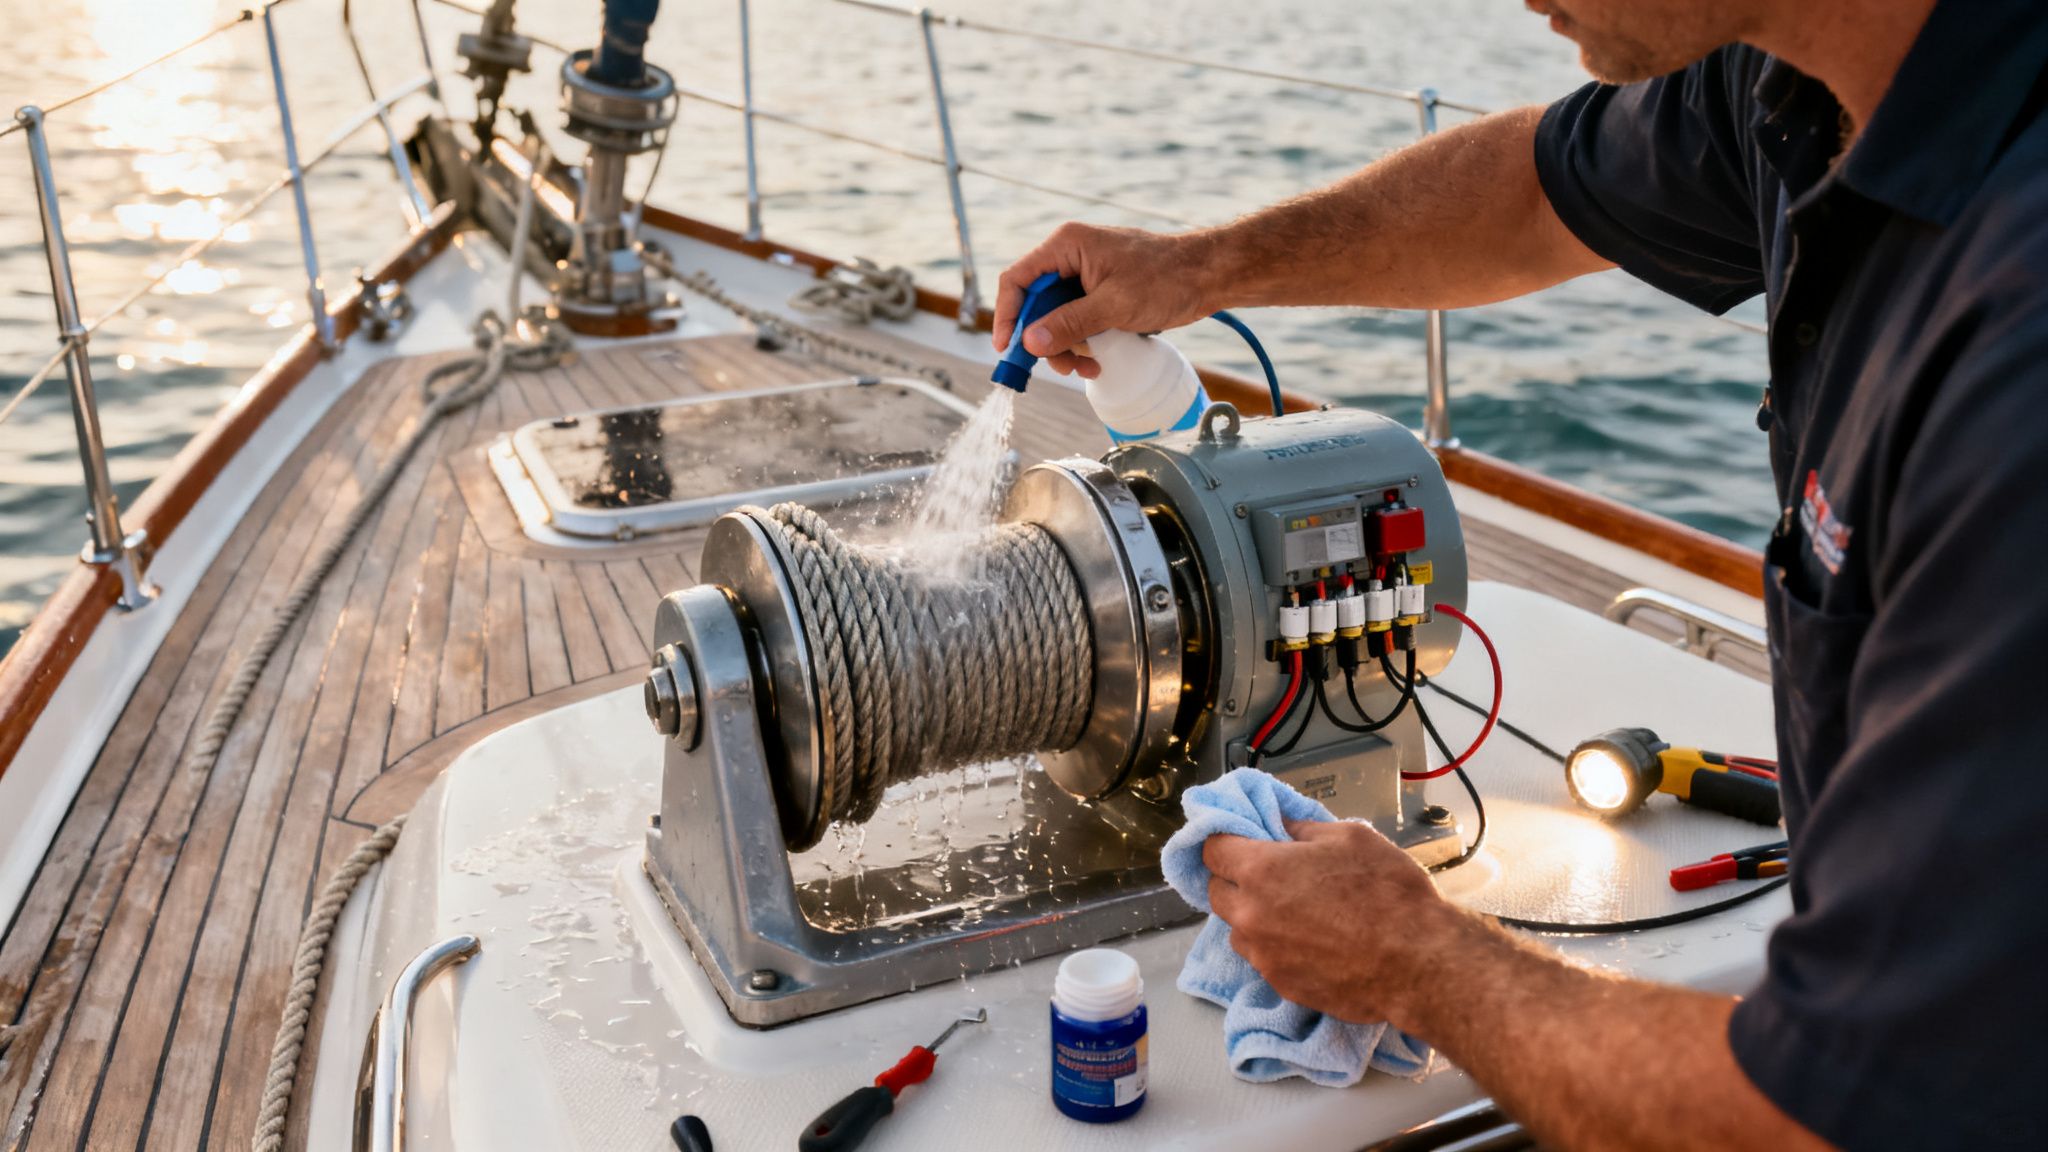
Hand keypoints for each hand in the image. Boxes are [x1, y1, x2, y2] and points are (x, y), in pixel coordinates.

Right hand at [991, 223, 1217, 378]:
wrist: (1208, 276)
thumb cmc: (1166, 278)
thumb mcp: (1113, 305)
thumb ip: (1069, 323)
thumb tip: (1030, 342)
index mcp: (1067, 246)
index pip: (1018, 279)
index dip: (1007, 314)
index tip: (1008, 348)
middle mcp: (1070, 257)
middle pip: (1035, 304)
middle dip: (1045, 340)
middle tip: (1061, 367)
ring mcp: (1085, 276)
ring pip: (1054, 318)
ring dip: (1065, 348)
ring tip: (1088, 367)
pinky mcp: (1099, 293)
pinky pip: (1076, 321)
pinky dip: (1081, 344)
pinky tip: (1097, 361)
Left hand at [1203, 819, 1461, 1027]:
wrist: (1419, 963)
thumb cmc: (1389, 893)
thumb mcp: (1351, 837)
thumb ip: (1304, 830)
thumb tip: (1281, 828)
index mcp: (1261, 871)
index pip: (1211, 850)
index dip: (1223, 841)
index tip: (1238, 840)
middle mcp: (1251, 915)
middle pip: (1217, 892)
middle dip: (1234, 879)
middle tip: (1268, 874)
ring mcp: (1264, 956)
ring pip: (1238, 930)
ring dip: (1252, 916)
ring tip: (1293, 911)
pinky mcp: (1282, 986)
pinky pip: (1263, 959)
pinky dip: (1275, 947)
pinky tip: (1310, 941)